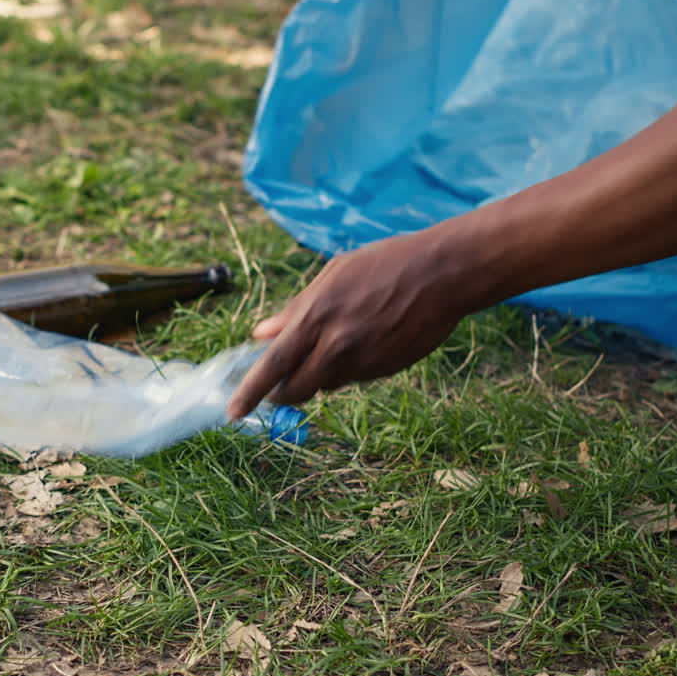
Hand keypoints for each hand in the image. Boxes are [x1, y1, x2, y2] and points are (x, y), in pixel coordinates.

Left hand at [226, 227, 481, 419]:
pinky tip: (366, 339)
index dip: (250, 392)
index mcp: (316, 316)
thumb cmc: (384, 263)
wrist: (442, 274)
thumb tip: (260, 333)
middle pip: (296, 389)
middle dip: (283, 393)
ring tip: (339, 339)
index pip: (273, 365)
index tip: (234, 412)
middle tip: (280, 387)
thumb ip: (294, 309)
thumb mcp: (332, 275)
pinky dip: (348, 368)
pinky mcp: (384, 370)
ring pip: (326, 385)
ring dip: (319, 375)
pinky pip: (354, 378)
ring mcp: (362, 361)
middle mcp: (336, 345)